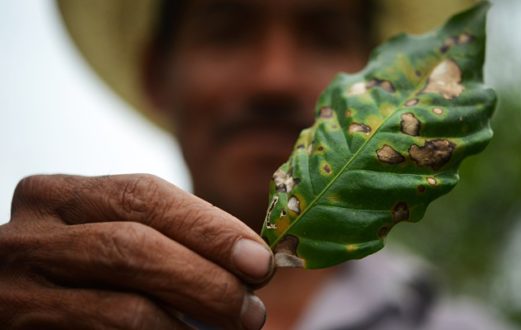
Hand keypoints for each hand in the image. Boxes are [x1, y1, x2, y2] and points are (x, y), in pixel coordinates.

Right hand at [0, 174, 272, 328]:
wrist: (22, 316)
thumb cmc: (82, 276)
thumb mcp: (112, 241)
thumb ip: (167, 240)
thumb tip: (250, 261)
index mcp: (59, 197)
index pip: (144, 196)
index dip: (210, 227)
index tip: (260, 260)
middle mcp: (28, 238)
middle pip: (134, 247)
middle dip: (207, 278)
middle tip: (252, 308)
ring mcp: (15, 293)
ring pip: (124, 308)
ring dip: (192, 323)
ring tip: (234, 328)